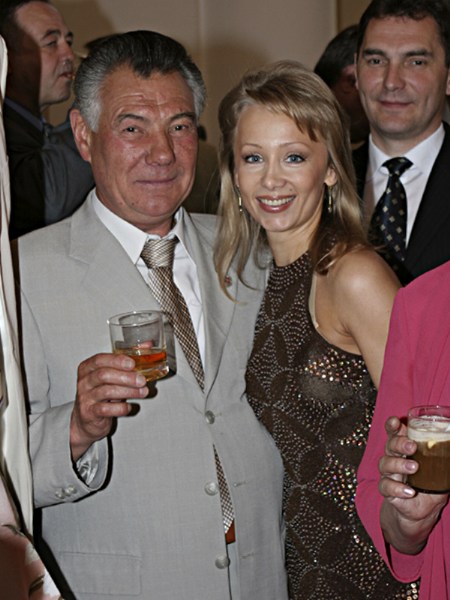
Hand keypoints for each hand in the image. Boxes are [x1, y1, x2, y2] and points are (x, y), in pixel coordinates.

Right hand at [70, 353, 148, 460]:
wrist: (88, 418)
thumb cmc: (101, 392)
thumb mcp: (112, 375)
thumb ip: (128, 360)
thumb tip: (148, 345)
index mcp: (88, 368)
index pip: (99, 360)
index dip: (117, 360)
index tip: (132, 363)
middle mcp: (84, 381)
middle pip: (103, 375)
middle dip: (126, 377)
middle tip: (142, 380)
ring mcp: (85, 397)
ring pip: (106, 392)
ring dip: (128, 391)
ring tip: (143, 392)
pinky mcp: (89, 413)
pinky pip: (106, 409)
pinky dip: (120, 408)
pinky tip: (129, 406)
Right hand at [378, 416, 448, 553]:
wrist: (421, 512)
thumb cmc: (430, 484)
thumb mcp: (443, 469)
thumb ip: (449, 457)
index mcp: (404, 449)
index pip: (394, 433)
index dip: (392, 426)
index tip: (396, 422)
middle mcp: (393, 458)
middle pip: (389, 445)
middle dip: (399, 443)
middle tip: (412, 447)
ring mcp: (389, 475)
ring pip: (385, 464)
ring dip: (399, 464)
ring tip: (414, 468)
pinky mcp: (388, 491)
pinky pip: (385, 486)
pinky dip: (397, 488)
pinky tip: (409, 491)